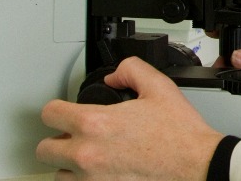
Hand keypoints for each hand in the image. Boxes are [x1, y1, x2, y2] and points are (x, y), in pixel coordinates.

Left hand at [36, 57, 224, 179]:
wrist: (196, 165)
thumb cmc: (179, 134)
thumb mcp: (159, 87)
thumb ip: (131, 70)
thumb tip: (114, 76)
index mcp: (95, 124)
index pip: (49, 114)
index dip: (57, 109)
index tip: (64, 113)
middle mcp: (86, 154)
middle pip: (44, 149)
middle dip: (58, 140)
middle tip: (74, 137)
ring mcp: (91, 180)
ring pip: (59, 174)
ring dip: (70, 165)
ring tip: (90, 158)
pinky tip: (100, 173)